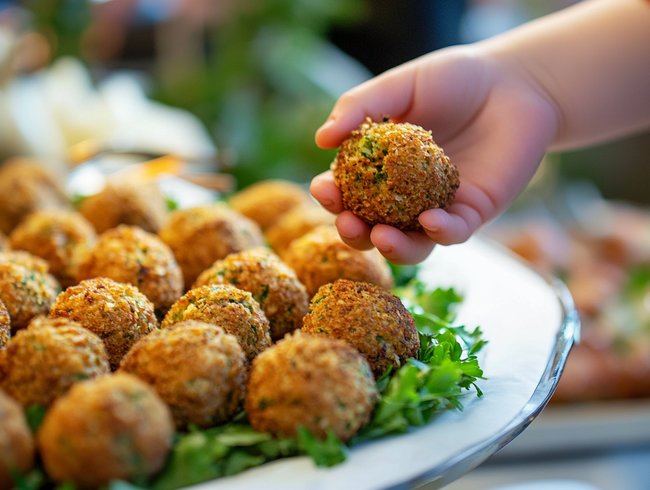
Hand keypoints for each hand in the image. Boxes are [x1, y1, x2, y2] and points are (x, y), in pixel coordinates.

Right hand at [310, 45, 558, 263]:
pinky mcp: (472, 213)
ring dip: (393, 247)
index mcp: (381, 167)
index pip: (347, 190)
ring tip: (381, 236)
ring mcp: (437, 207)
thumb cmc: (453, 79)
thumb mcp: (400, 86)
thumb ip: (361, 107)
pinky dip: (439, 230)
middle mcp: (405, 195)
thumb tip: (321, 139)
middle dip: (354, 233)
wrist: (513, 82)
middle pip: (372, 226)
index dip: (331, 195)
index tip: (322, 189)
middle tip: (347, 224)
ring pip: (411, 243)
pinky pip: (453, 232)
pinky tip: (429, 219)